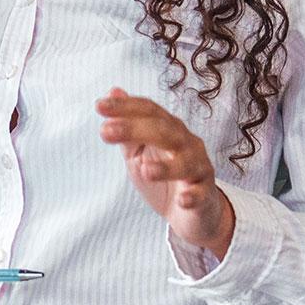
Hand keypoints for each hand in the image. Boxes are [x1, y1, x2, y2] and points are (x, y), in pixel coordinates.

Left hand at [97, 89, 235, 257]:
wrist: (191, 211)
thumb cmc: (162, 178)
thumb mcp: (138, 153)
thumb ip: (127, 129)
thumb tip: (112, 92)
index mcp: (169, 130)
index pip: (150, 112)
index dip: (126, 107)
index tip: (100, 107)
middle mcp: (186, 144)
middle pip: (165, 131)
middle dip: (136, 129)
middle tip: (106, 131)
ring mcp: (198, 169)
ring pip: (186, 163)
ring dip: (167, 167)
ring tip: (146, 169)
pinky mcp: (205, 195)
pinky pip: (201, 194)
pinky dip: (193, 196)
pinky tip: (183, 199)